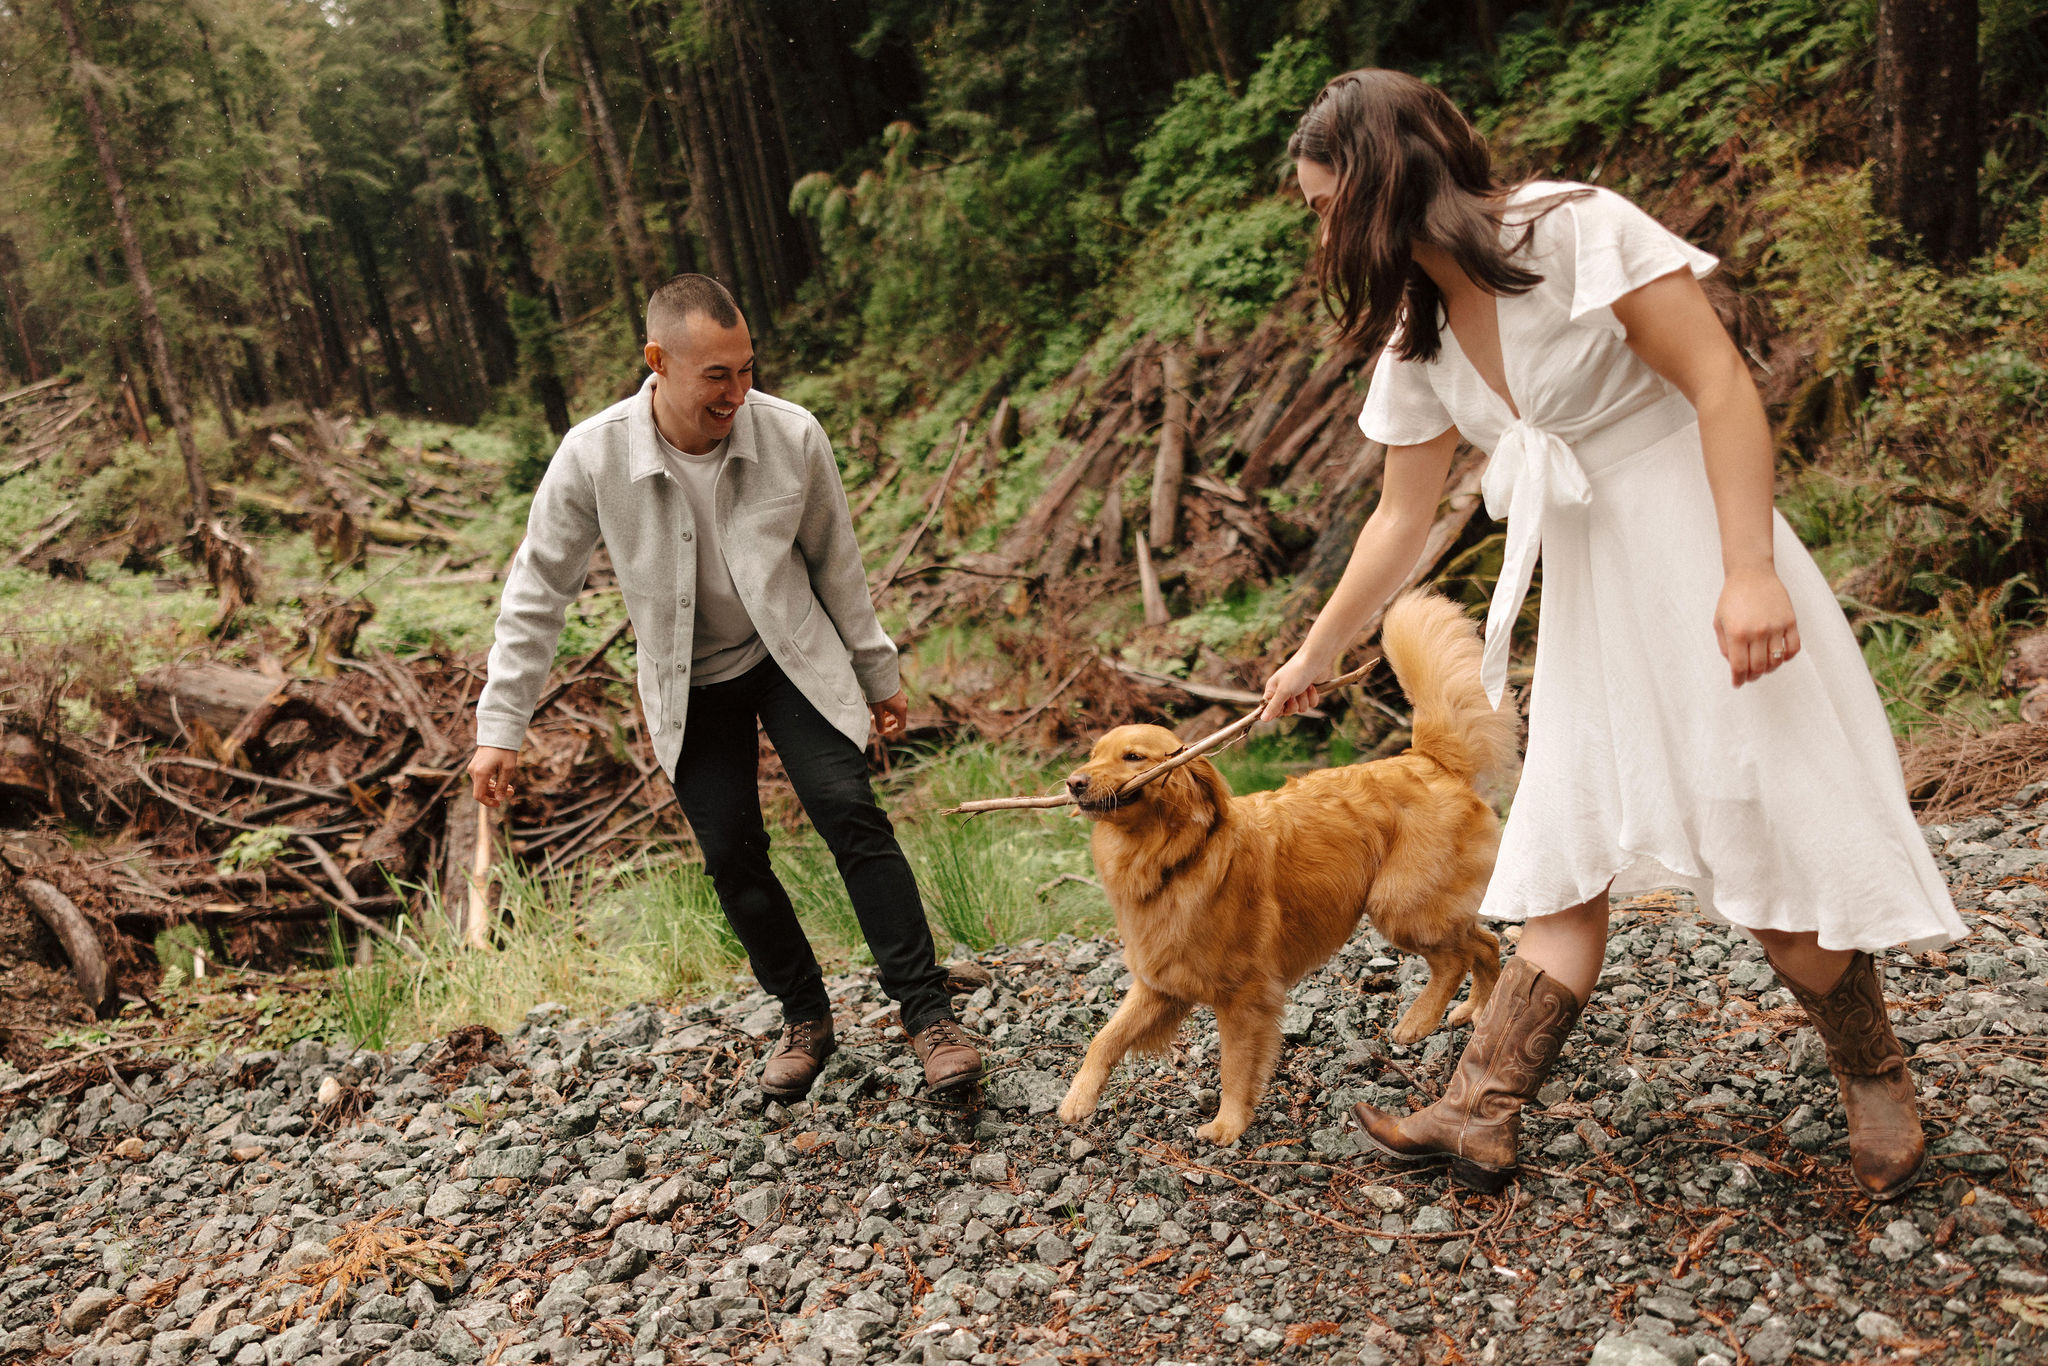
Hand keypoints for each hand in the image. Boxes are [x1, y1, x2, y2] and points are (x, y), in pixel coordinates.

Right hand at [469, 746, 518, 807]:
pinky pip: (481, 778)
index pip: (479, 796)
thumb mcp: (508, 769)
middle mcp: (473, 771)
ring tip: (510, 787)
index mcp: (481, 773)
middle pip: (481, 791)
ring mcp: (473, 768)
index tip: (499, 804)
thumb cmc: (505, 751)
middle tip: (511, 792)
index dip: (488, 802)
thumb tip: (499, 799)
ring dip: (494, 788)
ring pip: (481, 785)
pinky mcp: (475, 765)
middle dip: (495, 794)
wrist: (498, 734)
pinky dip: (490, 782)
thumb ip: (502, 785)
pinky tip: (501, 780)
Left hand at [870, 690, 908, 739]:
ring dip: (886, 715)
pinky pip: (895, 704)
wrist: (878, 676)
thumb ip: (879, 723)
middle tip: (876, 723)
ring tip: (874, 715)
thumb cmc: (878, 695)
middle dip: (887, 723)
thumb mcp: (877, 711)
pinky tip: (878, 706)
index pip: (901, 726)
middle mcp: (904, 703)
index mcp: (901, 710)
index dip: (892, 731)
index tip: (883, 732)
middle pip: (898, 718)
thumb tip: (881, 731)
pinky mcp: (898, 691)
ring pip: (896, 711)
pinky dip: (888, 708)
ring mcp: (902, 697)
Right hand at [1261, 647, 1331, 720]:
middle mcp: (1283, 692)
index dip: (1278, 710)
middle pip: (1287, 711)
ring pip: (1300, 709)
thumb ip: (1273, 707)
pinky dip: (1312, 696)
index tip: (1283, 705)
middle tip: (1295, 694)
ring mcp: (1297, 692)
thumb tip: (1262, 719)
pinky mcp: (1308, 692)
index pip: (1271, 709)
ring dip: (1304, 699)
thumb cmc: (1296, 673)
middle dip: (1294, 705)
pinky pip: (1311, 704)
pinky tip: (1312, 686)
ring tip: (1304, 687)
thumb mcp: (1283, 691)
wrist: (1315, 661)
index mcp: (1272, 690)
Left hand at [1714, 567, 1799, 687]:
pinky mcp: (1790, 621)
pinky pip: (1793, 649)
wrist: (1751, 574)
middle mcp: (1757, 632)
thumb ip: (1724, 646)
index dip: (1738, 679)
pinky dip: (1787, 658)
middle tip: (1750, 676)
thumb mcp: (1719, 621)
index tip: (1737, 684)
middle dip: (1753, 676)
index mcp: (1737, 633)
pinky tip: (1779, 656)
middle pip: (1759, 667)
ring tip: (1763, 667)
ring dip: (1769, 669)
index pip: (1739, 667)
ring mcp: (1775, 627)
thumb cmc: (1732, 598)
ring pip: (1776, 661)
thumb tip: (1734, 666)